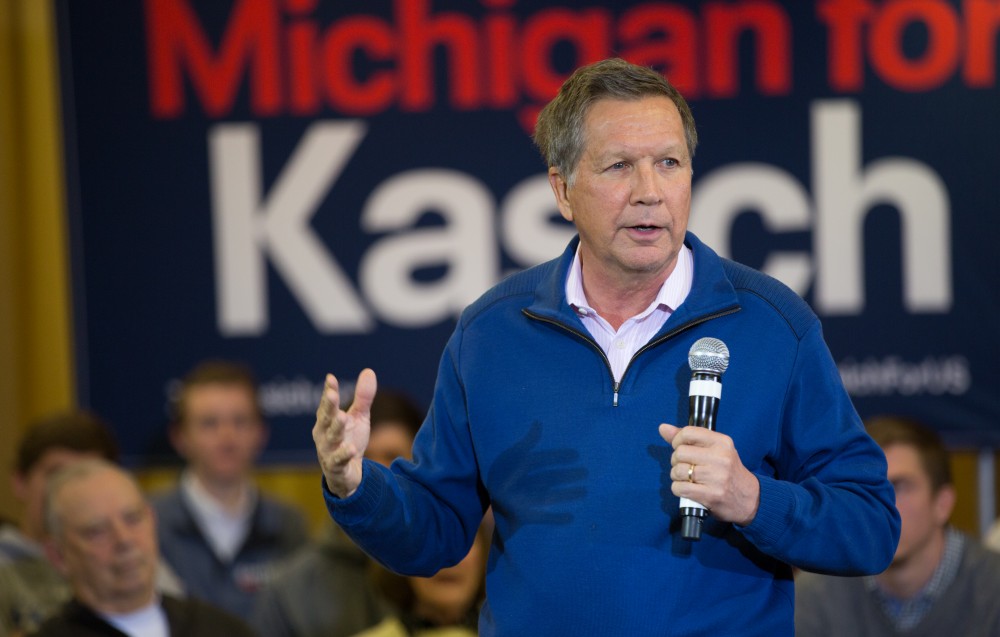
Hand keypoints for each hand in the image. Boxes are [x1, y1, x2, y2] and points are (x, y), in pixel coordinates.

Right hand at [313, 369, 376, 497]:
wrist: (347, 474)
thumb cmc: (349, 441)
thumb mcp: (358, 418)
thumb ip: (363, 397)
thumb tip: (369, 371)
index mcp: (327, 420)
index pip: (327, 403)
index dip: (328, 391)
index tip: (331, 379)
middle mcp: (323, 434)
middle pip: (326, 418)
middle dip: (328, 406)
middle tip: (332, 394)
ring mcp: (327, 450)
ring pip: (331, 437)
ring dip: (336, 428)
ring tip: (342, 417)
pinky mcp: (335, 466)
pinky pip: (338, 460)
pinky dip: (344, 454)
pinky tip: (351, 449)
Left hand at [658, 424, 759, 526]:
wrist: (749, 498)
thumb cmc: (728, 471)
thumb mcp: (715, 450)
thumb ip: (689, 438)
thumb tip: (663, 428)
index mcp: (722, 442)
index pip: (688, 433)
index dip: (677, 440)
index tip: (680, 447)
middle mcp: (720, 458)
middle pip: (680, 453)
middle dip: (676, 461)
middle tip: (684, 466)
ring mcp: (716, 477)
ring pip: (677, 471)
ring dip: (676, 476)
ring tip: (686, 478)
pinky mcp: (711, 495)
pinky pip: (680, 488)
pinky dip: (678, 489)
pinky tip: (687, 489)